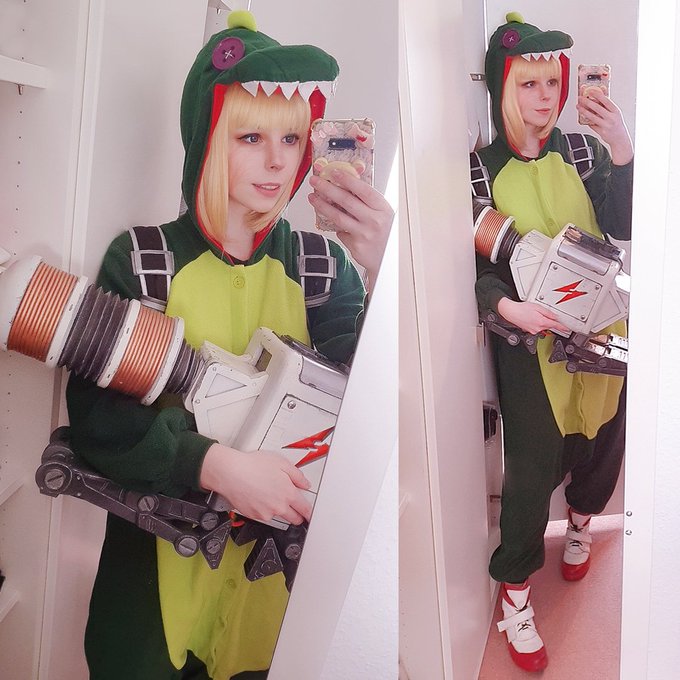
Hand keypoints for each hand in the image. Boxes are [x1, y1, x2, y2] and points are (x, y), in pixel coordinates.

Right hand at [199, 443, 311, 524]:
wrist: (230, 473)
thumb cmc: (252, 465)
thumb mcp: (281, 463)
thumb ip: (297, 475)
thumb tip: (305, 484)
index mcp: (288, 493)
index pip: (305, 509)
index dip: (310, 513)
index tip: (312, 515)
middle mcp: (278, 507)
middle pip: (294, 519)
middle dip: (297, 514)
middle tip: (294, 506)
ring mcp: (265, 513)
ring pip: (278, 516)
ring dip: (278, 509)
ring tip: (268, 492)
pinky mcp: (253, 516)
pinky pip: (264, 515)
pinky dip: (264, 508)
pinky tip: (258, 495)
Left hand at [308, 170, 393, 292]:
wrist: (388, 260)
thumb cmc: (386, 234)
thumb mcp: (383, 214)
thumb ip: (368, 202)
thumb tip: (347, 184)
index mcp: (383, 209)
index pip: (363, 190)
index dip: (347, 179)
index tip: (334, 172)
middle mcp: (374, 221)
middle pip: (346, 201)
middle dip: (328, 188)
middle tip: (315, 181)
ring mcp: (364, 234)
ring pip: (338, 217)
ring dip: (322, 205)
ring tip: (313, 198)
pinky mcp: (356, 246)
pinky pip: (341, 233)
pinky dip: (337, 227)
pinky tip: (335, 224)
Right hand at [497, 298, 569, 334]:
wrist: (511, 312)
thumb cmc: (521, 308)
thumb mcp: (537, 307)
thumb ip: (548, 313)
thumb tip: (556, 317)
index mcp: (541, 322)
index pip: (555, 325)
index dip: (563, 327)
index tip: (567, 329)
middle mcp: (538, 328)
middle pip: (549, 326)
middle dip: (550, 321)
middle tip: (546, 315)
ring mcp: (533, 330)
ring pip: (543, 327)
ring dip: (542, 322)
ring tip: (534, 315)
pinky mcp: (529, 331)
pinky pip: (537, 328)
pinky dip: (537, 323)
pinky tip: (531, 318)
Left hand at [576, 89, 633, 164]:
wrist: (620, 139)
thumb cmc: (617, 125)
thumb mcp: (615, 114)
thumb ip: (607, 107)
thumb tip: (597, 98)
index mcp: (615, 111)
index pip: (606, 101)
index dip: (597, 95)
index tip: (591, 91)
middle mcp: (611, 118)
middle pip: (597, 108)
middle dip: (587, 102)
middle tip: (581, 98)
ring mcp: (606, 125)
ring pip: (592, 117)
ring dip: (583, 111)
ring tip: (578, 107)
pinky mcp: (601, 132)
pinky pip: (591, 125)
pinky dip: (586, 120)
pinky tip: (582, 116)